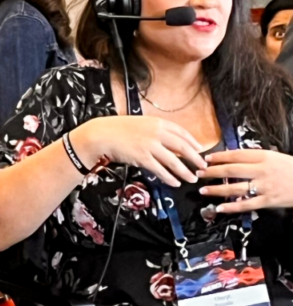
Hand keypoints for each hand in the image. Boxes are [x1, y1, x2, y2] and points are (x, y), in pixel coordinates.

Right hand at [72, 116, 205, 186]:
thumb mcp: (140, 125)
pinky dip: (169, 177)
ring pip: (174, 161)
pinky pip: (160, 170)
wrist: (101, 135)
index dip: (193, 142)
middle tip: (203, 167)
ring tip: (192, 178)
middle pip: (182, 147)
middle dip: (195, 159)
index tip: (200, 149)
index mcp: (157, 123)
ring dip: (185, 171)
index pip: (181, 132)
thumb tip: (169, 143)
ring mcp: (150, 146)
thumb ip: (155, 132)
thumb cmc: (117, 129)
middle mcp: (157, 133)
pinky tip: (175, 182)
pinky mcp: (142, 158)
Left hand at [198, 149, 292, 212]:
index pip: (237, 155)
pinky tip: (219, 208)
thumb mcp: (276, 157)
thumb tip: (235, 157)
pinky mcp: (268, 201)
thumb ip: (257, 157)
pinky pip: (246, 204)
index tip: (206, 158)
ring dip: (217, 189)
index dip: (219, 156)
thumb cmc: (292, 169)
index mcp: (264, 157)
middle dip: (212, 172)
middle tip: (198, 173)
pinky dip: (232, 206)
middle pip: (232, 170)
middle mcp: (262, 170)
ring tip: (203, 190)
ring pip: (236, 187)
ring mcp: (265, 186)